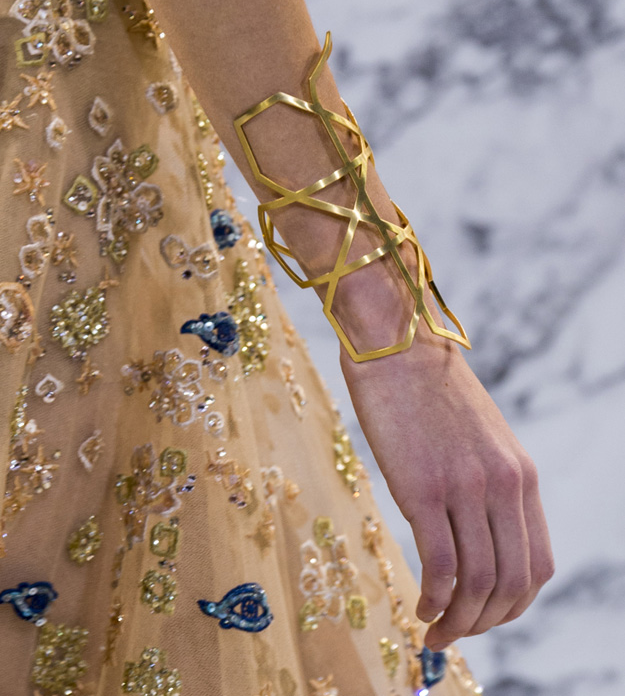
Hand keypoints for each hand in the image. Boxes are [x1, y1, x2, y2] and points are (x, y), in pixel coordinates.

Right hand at [339, 283, 554, 650]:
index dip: (514, 606)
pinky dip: (433, 601)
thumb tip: (478, 538)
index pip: (538, 566)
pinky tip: (419, 606)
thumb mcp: (480, 439)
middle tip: (455, 636)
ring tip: (434, 632)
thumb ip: (489, 485)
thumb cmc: (428, 390)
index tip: (484, 618)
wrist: (396, 344)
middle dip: (486, 624)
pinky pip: (440, 566)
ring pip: (477, 584)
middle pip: (512, 584)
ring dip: (457, 623)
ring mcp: (464, 488)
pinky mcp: (422, 489)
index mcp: (521, 475)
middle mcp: (503, 485)